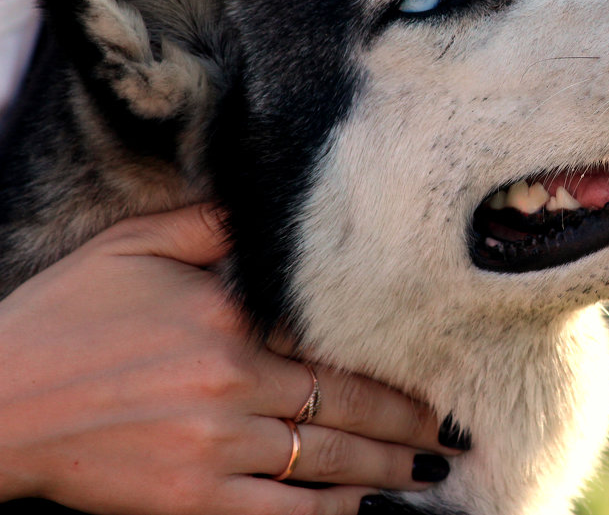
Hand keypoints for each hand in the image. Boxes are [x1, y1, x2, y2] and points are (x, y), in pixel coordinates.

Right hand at [0, 205, 464, 514]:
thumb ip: (210, 224)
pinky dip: (330, 513)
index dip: (392, 362)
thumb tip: (265, 210)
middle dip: (410, 421)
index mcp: (230, 318)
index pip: (334, 343)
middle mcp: (234, 381)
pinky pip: (280, 513)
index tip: (437, 369)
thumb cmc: (65, 315)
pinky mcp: (190, 497)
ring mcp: (215, 445)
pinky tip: (366, 510)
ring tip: (432, 471)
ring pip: (327, 460)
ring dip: (388, 468)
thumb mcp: (134, 245)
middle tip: (458, 431)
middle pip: (346, 405)